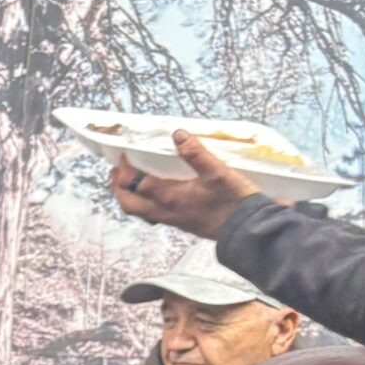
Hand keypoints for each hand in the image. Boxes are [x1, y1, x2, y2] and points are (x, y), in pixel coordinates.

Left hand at [109, 133, 263, 241]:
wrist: (247, 230)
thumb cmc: (234, 201)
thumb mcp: (218, 172)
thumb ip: (196, 153)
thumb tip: (178, 134)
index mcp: (168, 197)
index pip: (133, 183)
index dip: (124, 169)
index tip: (123, 155)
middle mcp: (164, 211)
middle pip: (128, 203)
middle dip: (118, 187)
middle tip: (117, 170)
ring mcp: (171, 220)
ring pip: (138, 212)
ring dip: (129, 196)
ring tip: (130, 180)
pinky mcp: (180, 224)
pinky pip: (151, 215)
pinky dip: (143, 203)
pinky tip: (154, 194)